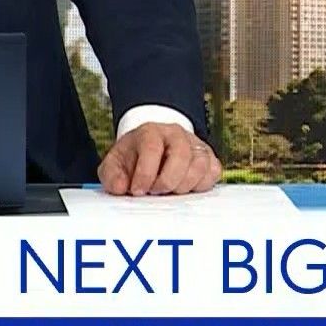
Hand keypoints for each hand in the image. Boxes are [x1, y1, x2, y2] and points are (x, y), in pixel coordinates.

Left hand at [96, 122, 221, 196]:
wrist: (151, 148)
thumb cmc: (134, 159)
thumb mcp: (115, 164)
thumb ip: (111, 176)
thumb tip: (120, 187)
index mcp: (150, 132)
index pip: (152, 149)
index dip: (145, 173)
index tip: (138, 190)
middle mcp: (176, 135)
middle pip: (181, 155)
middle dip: (167, 181)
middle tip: (155, 192)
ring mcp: (195, 145)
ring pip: (200, 165)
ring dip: (184, 185)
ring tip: (170, 191)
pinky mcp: (209, 158)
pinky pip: (214, 172)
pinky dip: (201, 185)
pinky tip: (185, 189)